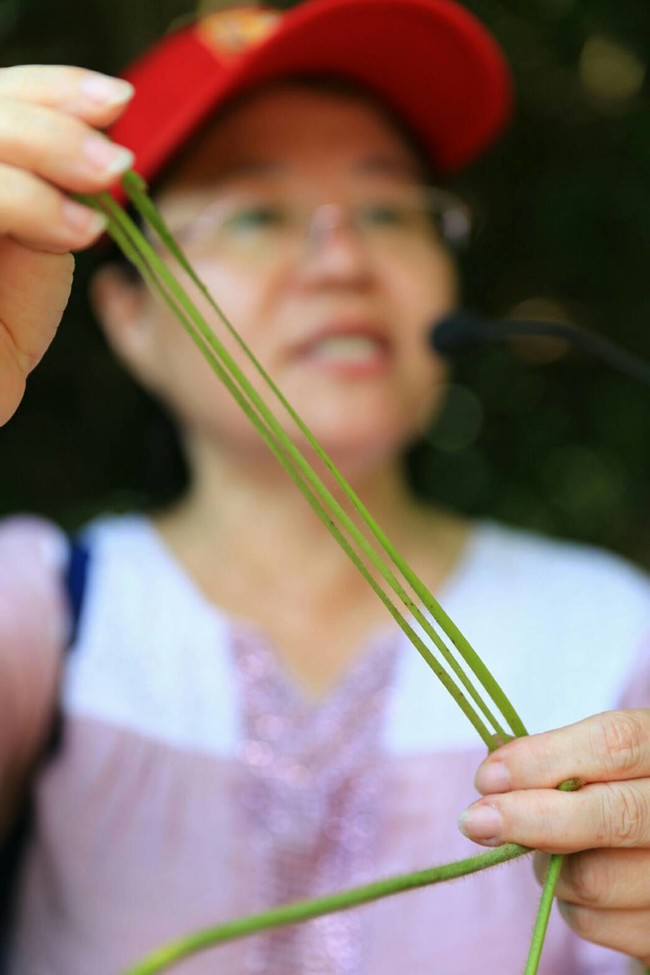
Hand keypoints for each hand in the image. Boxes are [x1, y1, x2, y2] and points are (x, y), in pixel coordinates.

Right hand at [0, 64, 134, 423]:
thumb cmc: (3, 316)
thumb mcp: (38, 233)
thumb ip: (53, 181)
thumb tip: (100, 140)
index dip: (53, 87)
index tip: (117, 100)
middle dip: (56, 120)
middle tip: (116, 159)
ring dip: (50, 150)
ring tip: (107, 187)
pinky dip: (31, 202)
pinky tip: (78, 231)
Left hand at [459, 709, 649, 962]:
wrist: (648, 856)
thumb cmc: (616, 795)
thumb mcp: (599, 765)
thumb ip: (557, 764)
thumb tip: (492, 782)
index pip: (615, 744)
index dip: (544, 757)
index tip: (488, 776)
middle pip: (611, 816)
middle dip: (530, 818)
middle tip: (473, 821)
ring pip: (593, 878)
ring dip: (547, 867)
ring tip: (550, 851)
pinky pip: (592, 923)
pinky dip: (565, 903)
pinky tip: (576, 882)